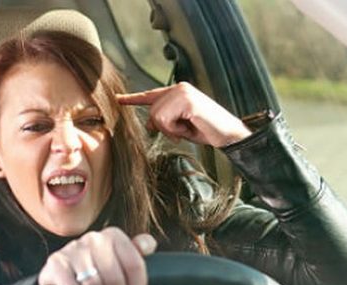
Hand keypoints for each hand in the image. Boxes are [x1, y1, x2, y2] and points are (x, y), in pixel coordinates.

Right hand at [38, 227, 156, 284]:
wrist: (62, 272)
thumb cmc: (97, 267)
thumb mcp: (119, 258)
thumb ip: (137, 251)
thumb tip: (148, 245)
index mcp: (113, 235)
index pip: (134, 264)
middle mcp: (93, 239)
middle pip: (115, 277)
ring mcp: (72, 250)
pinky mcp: (55, 265)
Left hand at [117, 82, 250, 147]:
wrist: (228, 134)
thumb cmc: (207, 130)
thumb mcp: (180, 126)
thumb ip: (164, 121)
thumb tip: (148, 124)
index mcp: (177, 92)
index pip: (150, 95)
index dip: (133, 98)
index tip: (118, 100)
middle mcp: (178, 88)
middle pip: (151, 110)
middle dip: (163, 127)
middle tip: (182, 130)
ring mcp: (183, 92)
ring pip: (156, 116)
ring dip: (170, 129)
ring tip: (187, 128)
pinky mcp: (187, 101)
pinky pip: (165, 119)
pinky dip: (175, 130)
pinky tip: (190, 127)